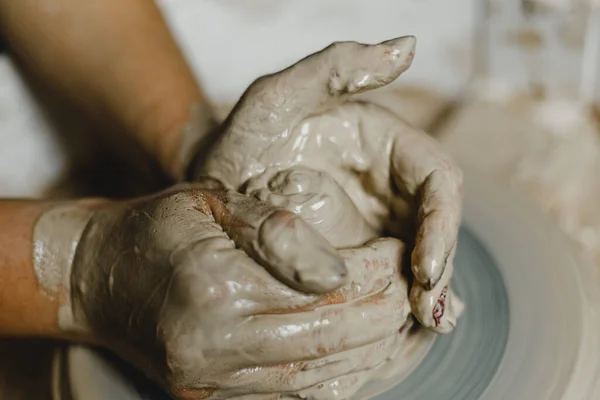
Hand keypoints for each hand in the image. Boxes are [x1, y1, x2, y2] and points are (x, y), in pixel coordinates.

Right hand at [41, 184, 410, 398]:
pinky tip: (359, 355)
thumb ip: (275, 228)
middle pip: (330, 340)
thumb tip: (338, 268)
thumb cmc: (160, 228)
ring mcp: (210, 384)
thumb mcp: (213, 201)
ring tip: (395, 320)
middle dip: (384, 314)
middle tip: (409, 288)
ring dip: (369, 352)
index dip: (375, 271)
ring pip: (319, 381)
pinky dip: (336, 380)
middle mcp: (212, 346)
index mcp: (215, 286)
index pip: (325, 287)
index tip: (398, 252)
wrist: (100, 280)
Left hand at [193, 37, 462, 332]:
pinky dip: (399, 304)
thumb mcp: (277, 97)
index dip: (442, 225)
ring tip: (420, 327)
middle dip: (437, 269)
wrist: (211, 186)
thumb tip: (409, 45)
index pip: (438, 182)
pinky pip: (390, 277)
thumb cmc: (242, 139)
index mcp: (387, 144)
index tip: (424, 266)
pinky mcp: (358, 250)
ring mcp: (376, 219)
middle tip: (423, 311)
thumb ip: (336, 65)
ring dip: (425, 294)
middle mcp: (390, 184)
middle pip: (437, 228)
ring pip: (420, 257)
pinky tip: (401, 330)